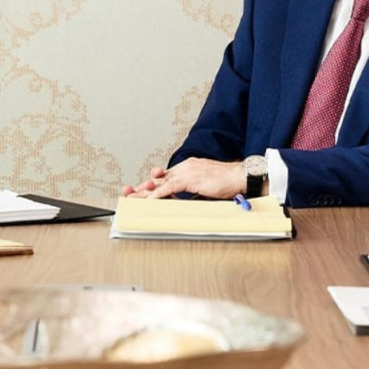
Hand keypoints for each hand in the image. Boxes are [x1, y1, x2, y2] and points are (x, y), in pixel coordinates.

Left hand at [120, 159, 244, 199]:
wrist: (241, 177)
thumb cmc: (229, 182)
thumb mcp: (206, 188)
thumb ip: (194, 192)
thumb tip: (187, 202)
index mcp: (189, 167)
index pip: (166, 176)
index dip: (152, 184)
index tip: (141, 191)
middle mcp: (185, 167)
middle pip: (158, 178)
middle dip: (142, 187)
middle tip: (128, 194)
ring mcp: (187, 171)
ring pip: (160, 182)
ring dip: (144, 192)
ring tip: (132, 199)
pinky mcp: (190, 179)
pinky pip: (169, 188)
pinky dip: (157, 195)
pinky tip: (148, 201)